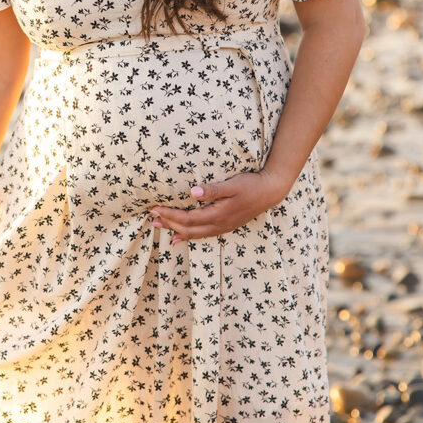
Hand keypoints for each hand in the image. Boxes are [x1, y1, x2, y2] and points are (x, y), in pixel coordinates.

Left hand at [147, 168, 291, 242]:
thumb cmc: (251, 185)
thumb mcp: (233, 184)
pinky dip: (188, 236)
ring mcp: (222, 226)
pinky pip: (202, 234)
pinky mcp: (225, 225)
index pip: (187, 218)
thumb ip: (213, 190)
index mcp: (217, 214)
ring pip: (194, 233)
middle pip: (187, 229)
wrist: (270, 192)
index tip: (155, 209)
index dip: (169, 215)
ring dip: (175, 230)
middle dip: (168, 223)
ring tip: (159, 227)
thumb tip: (192, 192)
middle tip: (151, 218)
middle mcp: (218, 224)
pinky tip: (179, 237)